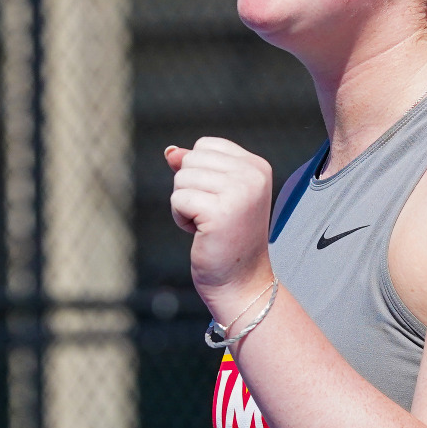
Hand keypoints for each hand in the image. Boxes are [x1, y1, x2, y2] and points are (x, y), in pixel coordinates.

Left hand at [167, 139, 274, 323]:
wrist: (241, 281)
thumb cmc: (227, 239)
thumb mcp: (214, 195)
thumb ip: (195, 168)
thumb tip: (170, 151)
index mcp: (257, 166)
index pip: (205, 145)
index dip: (199, 174)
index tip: (219, 202)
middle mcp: (252, 174)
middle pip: (190, 160)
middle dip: (189, 189)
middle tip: (212, 216)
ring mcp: (239, 192)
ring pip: (181, 178)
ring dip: (184, 205)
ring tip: (208, 225)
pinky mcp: (220, 211)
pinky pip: (177, 199)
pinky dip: (181, 219)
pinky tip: (202, 233)